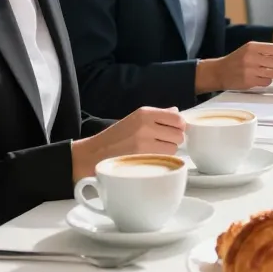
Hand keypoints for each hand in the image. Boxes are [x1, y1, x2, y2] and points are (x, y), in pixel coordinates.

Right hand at [71, 107, 185, 179]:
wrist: (93, 153)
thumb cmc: (117, 137)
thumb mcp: (136, 119)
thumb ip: (158, 115)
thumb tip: (177, 112)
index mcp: (145, 113)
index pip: (177, 118)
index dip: (179, 126)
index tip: (172, 130)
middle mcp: (145, 125)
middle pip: (179, 135)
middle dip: (173, 140)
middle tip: (161, 142)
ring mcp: (143, 142)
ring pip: (174, 148)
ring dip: (168, 151)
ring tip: (153, 150)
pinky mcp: (141, 157)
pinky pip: (164, 159)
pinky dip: (161, 160)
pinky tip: (149, 158)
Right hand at [194, 41, 272, 93]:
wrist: (219, 72)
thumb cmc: (237, 60)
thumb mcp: (249, 49)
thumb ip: (266, 49)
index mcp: (253, 46)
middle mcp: (251, 57)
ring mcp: (250, 70)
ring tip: (267, 72)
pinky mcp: (248, 81)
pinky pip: (267, 82)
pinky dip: (266, 81)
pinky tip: (260, 78)